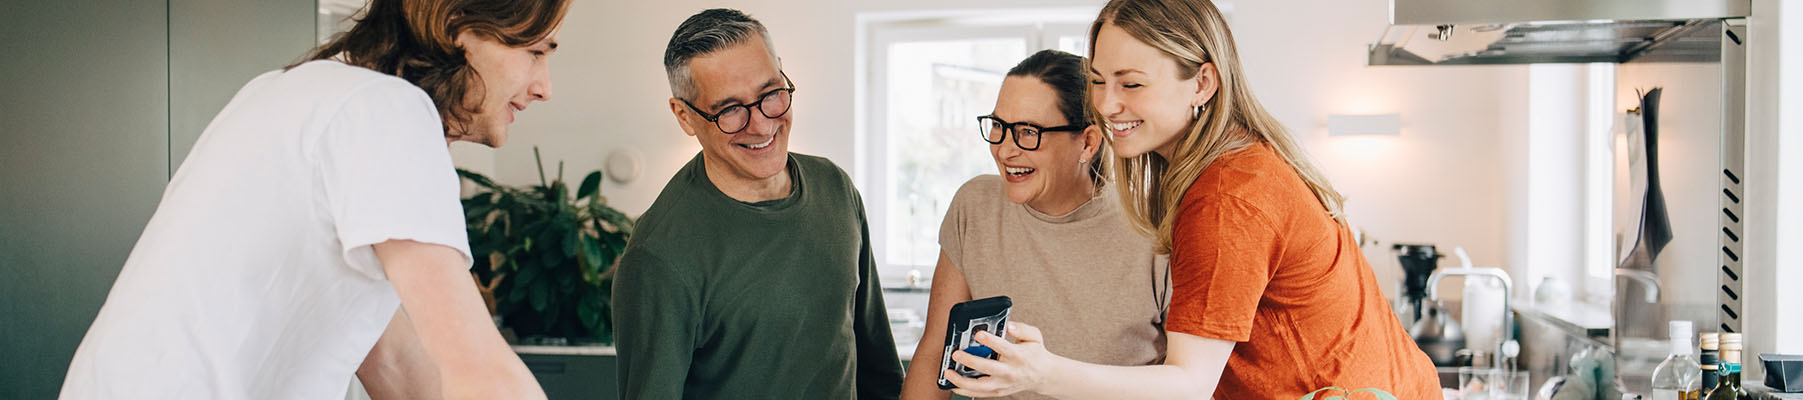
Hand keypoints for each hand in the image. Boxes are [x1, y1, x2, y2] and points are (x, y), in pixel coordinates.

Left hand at [944, 322, 1062, 397]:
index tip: (978, 334)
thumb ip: (1022, 328)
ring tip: (948, 372)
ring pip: (981, 386)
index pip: (1004, 348)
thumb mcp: (1034, 336)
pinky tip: (952, 385)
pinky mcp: (998, 391)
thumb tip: (1008, 325)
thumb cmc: (1035, 353)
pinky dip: (965, 391)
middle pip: (988, 368)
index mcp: (1019, 356)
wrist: (1043, 376)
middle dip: (971, 361)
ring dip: (962, 381)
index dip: (991, 341)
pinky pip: (979, 394)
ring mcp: (1003, 384)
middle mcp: (1010, 372)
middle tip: (956, 353)